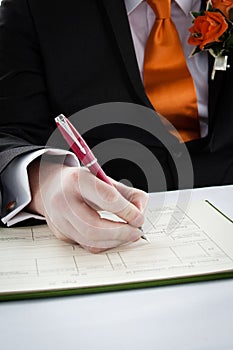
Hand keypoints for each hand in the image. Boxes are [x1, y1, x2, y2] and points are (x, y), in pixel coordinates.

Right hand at [28, 160, 147, 252]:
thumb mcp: (104, 178)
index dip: (126, 210)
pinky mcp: (61, 234)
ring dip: (115, 241)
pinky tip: (115, 238)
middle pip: (93, 226)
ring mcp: (59, 220)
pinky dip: (106, 244)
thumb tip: (141, 211)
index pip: (106, 197)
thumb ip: (127, 193)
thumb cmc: (81, 182)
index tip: (139, 218)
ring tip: (129, 235)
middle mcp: (63, 201)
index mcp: (77, 180)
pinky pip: (87, 245)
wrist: (51, 187)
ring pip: (90, 240)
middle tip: (136, 232)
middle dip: (120, 233)